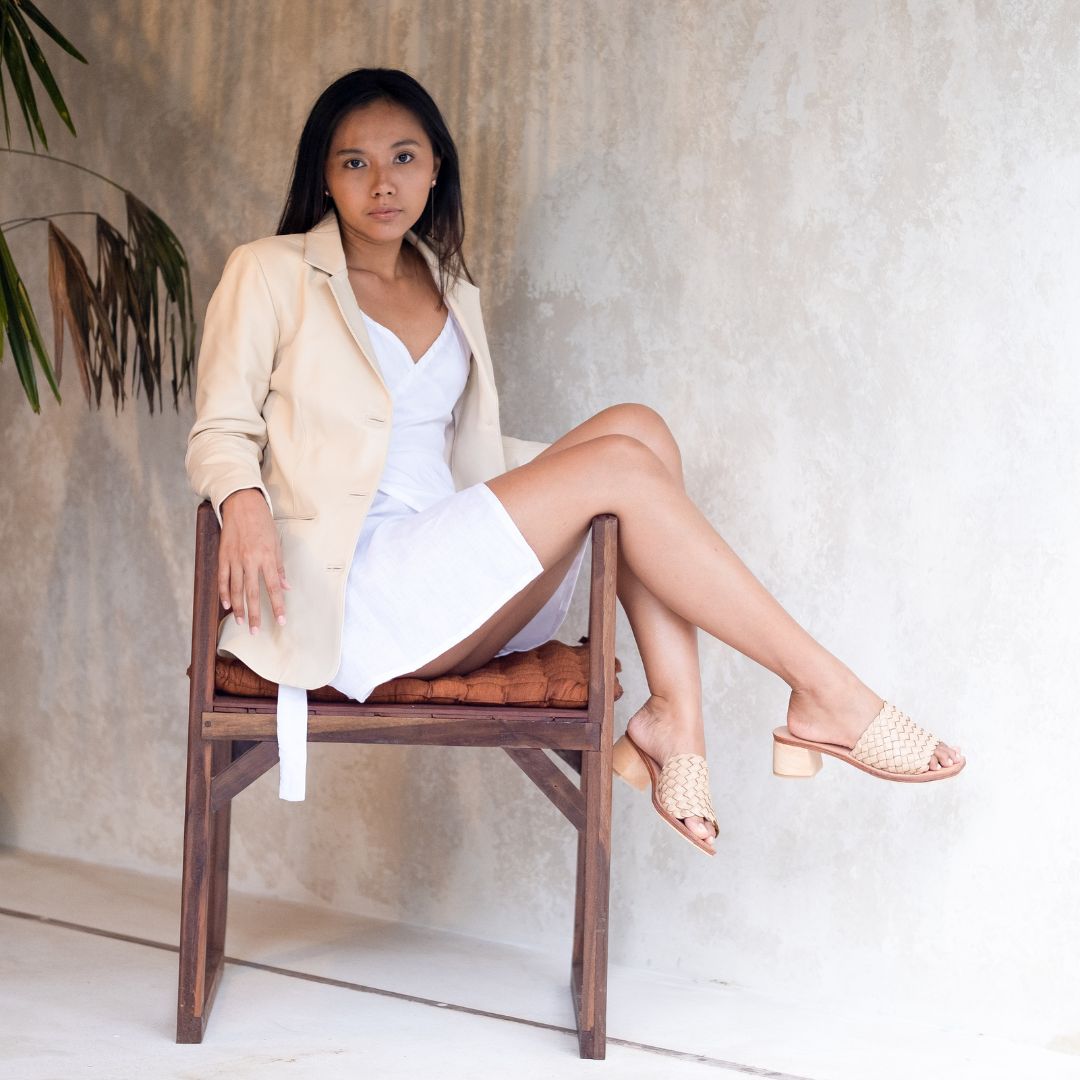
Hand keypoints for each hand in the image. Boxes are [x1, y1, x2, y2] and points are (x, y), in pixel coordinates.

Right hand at [218, 488, 290, 633]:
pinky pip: (223, 579)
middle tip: (256, 632)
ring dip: (238, 608)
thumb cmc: (263, 524)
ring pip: (235, 589)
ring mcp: (234, 559)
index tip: (281, 621)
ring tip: (241, 623)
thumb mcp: (276, 543)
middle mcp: (250, 560)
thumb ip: (279, 568)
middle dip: (255, 614)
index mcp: (266, 557)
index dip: (277, 606)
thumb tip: (286, 588)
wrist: (242, 505)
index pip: (273, 588)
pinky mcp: (223, 556)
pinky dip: (224, 593)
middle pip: (252, 593)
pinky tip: (227, 605)